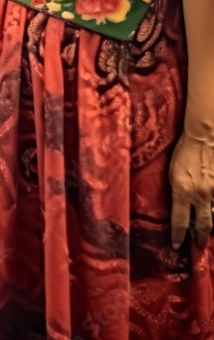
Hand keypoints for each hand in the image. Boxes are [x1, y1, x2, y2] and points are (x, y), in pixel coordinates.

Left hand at [169, 131, 213, 249]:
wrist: (203, 137)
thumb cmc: (184, 152)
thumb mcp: (173, 174)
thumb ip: (178, 193)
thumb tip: (182, 208)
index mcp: (182, 191)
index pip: (179, 221)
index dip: (178, 236)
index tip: (176, 245)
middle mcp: (200, 195)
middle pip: (202, 226)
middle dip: (200, 239)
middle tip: (198, 246)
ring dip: (211, 225)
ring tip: (208, 231)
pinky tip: (212, 209)